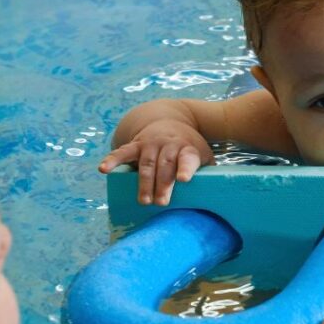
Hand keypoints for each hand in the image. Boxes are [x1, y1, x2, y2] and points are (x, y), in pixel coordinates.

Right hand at [98, 119, 214, 205]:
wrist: (172, 120)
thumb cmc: (189, 148)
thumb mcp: (204, 155)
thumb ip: (209, 172)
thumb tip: (220, 198)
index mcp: (187, 148)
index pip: (187, 158)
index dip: (185, 168)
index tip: (184, 179)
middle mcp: (168, 144)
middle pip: (165, 165)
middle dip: (162, 184)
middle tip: (160, 203)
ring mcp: (150, 144)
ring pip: (146, 164)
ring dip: (144, 182)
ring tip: (143, 201)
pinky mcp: (135, 144)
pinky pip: (122, 152)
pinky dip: (112, 161)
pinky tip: (103, 170)